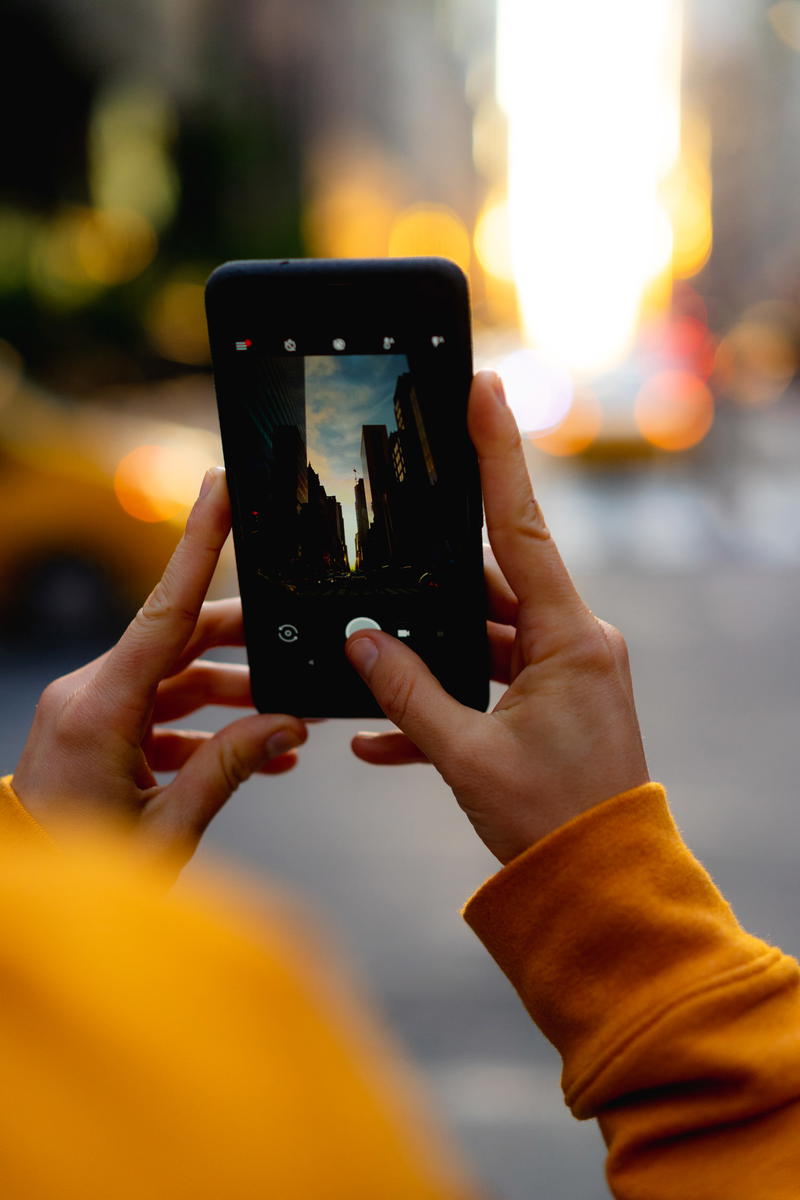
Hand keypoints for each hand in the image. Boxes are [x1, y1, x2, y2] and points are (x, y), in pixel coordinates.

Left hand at [12, 469, 306, 871]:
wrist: (28, 889)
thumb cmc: (89, 867)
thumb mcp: (167, 829)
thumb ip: (229, 769)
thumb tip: (289, 725)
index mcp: (99, 711)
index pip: (163, 611)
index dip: (198, 545)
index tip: (221, 488)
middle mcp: (90, 694)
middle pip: (181, 639)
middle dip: (245, 642)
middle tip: (301, 642)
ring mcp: (92, 708)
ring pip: (177, 674)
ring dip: (233, 695)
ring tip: (290, 723)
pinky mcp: (98, 726)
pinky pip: (162, 708)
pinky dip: (206, 725)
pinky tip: (256, 753)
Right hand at [347, 371, 648, 863]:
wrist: (600, 889)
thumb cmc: (549, 821)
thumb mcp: (466, 755)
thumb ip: (407, 693)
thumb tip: (358, 640)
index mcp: (570, 638)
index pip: (522, 527)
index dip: (498, 454)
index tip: (484, 389)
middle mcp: (575, 644)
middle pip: (491, 587)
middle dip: (431, 582)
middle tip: (382, 552)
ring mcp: (566, 676)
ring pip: (484, 640)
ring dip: (429, 657)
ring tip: (369, 664)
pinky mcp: (552, 710)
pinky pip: (488, 689)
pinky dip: (443, 707)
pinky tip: (380, 742)